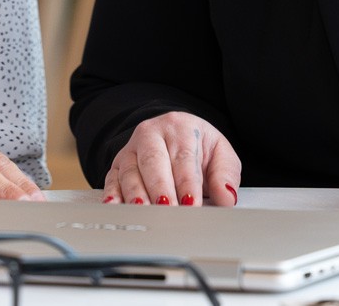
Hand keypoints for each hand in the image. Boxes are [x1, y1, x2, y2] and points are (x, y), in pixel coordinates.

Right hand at [103, 112, 240, 206]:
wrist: (175, 133)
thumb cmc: (198, 146)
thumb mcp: (220, 153)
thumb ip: (225, 175)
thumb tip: (226, 197)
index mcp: (180, 127)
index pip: (184, 157)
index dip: (187, 183)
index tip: (192, 204)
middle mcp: (151, 134)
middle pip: (153, 161)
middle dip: (159, 188)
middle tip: (168, 210)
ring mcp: (132, 149)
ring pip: (130, 171)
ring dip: (136, 193)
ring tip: (144, 211)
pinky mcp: (118, 165)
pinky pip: (111, 179)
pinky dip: (112, 194)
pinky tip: (115, 206)